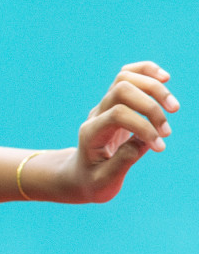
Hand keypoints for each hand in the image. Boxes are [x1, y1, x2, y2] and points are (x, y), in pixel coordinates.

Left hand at [44, 61, 177, 202]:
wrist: (80, 176)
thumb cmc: (93, 182)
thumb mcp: (104, 182)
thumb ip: (122, 161)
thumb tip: (144, 141)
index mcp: (90, 133)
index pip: (118, 114)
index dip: (143, 127)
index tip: (159, 146)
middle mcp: (96, 115)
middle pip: (122, 89)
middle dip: (151, 107)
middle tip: (167, 132)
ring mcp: (105, 106)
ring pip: (125, 77)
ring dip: (154, 88)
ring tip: (173, 108)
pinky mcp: (116, 103)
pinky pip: (127, 76)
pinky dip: (147, 71)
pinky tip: (165, 78)